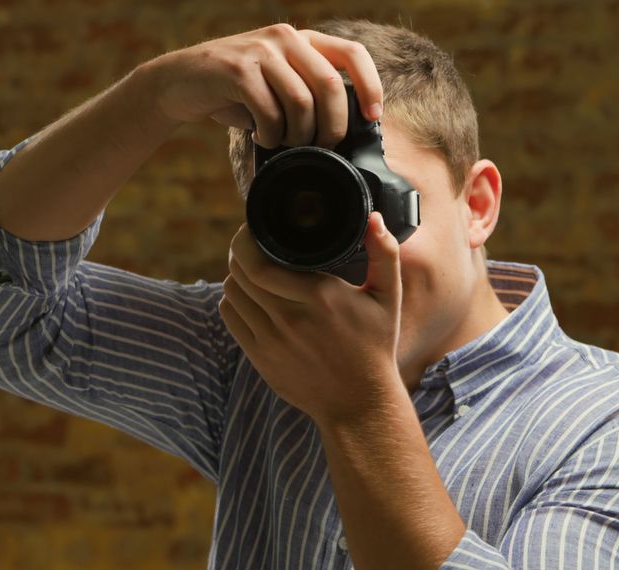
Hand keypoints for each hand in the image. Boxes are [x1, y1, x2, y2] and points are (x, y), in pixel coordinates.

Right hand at [144, 23, 382, 148]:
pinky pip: (269, 112)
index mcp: (302, 40)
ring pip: (301, 103)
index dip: (370, 86)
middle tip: (320, 147)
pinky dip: (270, 135)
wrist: (179, 82)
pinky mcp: (236, 69)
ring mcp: (260, 51)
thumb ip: (307, 95)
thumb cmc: (234, 91)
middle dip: (331, 127)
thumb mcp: (277, 85)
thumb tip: (342, 131)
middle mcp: (285, 38)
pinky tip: (261, 137)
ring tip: (283, 142)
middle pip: (329, 86)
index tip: (372, 117)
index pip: (352, 54)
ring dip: (297, 135)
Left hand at [218, 212, 403, 425]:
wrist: (359, 402)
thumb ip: (384, 253)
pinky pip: (230, 318)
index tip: (253, 228)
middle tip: (250, 243)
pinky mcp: (259, 358)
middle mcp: (289, 318)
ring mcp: (270, 341)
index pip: (259, 262)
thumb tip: (373, 217)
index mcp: (318, 297)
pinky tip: (246, 294)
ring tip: (249, 267)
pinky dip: (232, 300)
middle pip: (240, 274)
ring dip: (235, 275)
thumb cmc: (375, 345)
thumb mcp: (388, 297)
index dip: (246, 240)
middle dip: (239, 252)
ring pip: (231, 294)